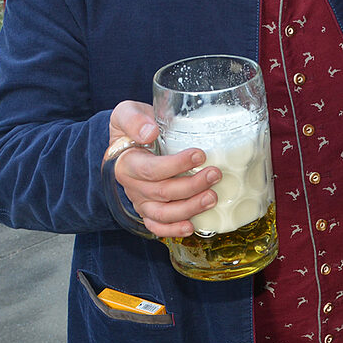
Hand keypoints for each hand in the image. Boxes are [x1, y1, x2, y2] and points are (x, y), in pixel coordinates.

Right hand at [106, 101, 220, 238]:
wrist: (132, 140)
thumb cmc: (135, 126)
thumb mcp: (127, 112)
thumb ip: (134, 119)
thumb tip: (150, 132)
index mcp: (127, 163)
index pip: (150, 170)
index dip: (176, 165)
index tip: (199, 154)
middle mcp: (132, 187)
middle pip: (162, 192)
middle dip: (192, 185)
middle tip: (215, 174)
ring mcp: (141, 201)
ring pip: (163, 213)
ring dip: (189, 208)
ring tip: (213, 197)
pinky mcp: (150, 211)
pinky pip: (157, 227)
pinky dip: (173, 230)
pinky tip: (192, 226)